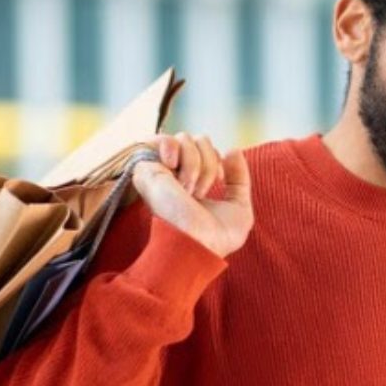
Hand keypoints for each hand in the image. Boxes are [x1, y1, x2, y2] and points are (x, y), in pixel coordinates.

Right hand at [131, 133, 253, 257]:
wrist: (196, 246)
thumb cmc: (217, 237)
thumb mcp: (239, 207)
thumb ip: (239, 179)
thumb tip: (233, 150)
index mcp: (193, 184)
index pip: (206, 151)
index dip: (217, 160)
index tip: (220, 181)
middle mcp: (175, 176)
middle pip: (199, 140)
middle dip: (209, 161)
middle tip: (202, 191)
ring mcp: (161, 171)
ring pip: (184, 138)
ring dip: (196, 162)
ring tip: (189, 189)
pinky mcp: (146, 168)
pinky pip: (164, 140)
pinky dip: (174, 150)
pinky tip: (172, 165)